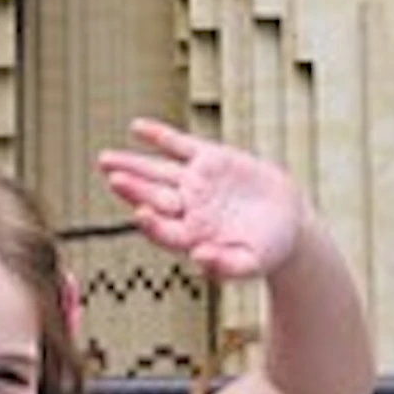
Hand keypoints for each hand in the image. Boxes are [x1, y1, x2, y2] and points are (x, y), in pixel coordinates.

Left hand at [97, 118, 306, 278]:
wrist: (287, 220)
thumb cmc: (267, 249)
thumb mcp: (251, 263)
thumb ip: (225, 266)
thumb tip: (198, 258)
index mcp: (192, 237)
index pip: (164, 230)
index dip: (152, 223)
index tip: (140, 213)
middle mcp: (187, 209)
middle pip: (153, 197)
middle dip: (132, 188)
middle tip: (112, 177)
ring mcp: (195, 182)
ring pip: (158, 171)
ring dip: (133, 164)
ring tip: (106, 159)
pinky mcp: (210, 159)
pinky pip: (180, 145)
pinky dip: (159, 135)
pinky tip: (136, 127)